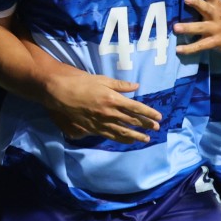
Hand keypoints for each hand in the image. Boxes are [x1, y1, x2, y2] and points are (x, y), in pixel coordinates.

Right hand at [44, 70, 161, 143]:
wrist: (62, 93)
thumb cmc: (82, 82)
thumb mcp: (102, 79)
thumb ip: (120, 85)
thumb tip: (136, 87)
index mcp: (113, 98)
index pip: (136, 107)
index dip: (149, 113)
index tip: (158, 116)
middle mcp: (110, 112)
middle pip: (132, 120)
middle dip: (146, 125)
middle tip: (157, 128)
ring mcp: (102, 122)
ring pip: (123, 131)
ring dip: (137, 135)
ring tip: (147, 139)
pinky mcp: (94, 128)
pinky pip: (111, 136)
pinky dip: (122, 139)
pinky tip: (129, 141)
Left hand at [174, 0, 220, 54]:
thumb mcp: (216, 5)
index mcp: (214, 4)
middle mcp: (214, 15)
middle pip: (205, 7)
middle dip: (196, 3)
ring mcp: (215, 29)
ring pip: (200, 28)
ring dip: (188, 28)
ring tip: (175, 28)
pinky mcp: (214, 41)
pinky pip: (200, 45)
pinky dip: (189, 48)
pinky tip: (178, 49)